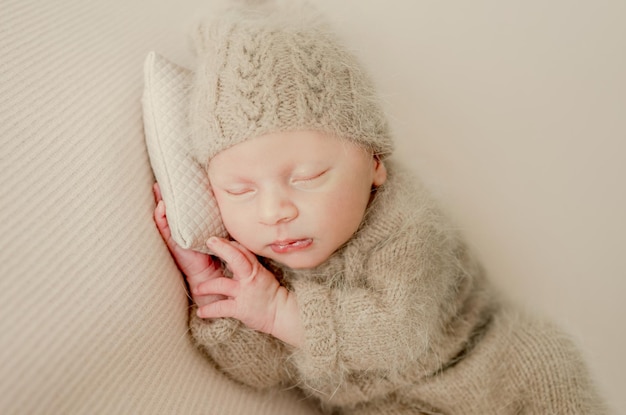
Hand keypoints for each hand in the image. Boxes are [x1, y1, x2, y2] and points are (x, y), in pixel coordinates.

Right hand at [153, 183, 223, 307]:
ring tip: (158, 188)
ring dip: (160, 202)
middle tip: (161, 179)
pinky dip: (161, 218)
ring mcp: (173, 235)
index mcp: (187, 223)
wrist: (208, 270)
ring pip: (163, 216)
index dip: (176, 192)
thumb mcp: (210, 228)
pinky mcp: (172, 243)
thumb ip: (209, 217)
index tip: (175, 177)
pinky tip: (161, 208)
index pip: (180, 205)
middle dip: (164, 193)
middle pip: (168, 208)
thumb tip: (219, 199)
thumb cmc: (212, 248)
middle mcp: (177, 227)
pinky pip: (164, 228)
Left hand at [194, 237, 303, 347]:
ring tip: (197, 289)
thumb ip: (248, 265)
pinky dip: (209, 310)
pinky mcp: (241, 308)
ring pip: (222, 284)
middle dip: (222, 248)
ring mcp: (244, 292)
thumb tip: (232, 255)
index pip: (242, 251)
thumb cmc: (269, 293)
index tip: (217, 239)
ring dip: (206, 286)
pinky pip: (221, 308)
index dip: (229, 243)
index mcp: (255, 269)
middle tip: (209, 241)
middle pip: (235, 258)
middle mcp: (249, 278)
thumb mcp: (262, 274)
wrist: (281, 313)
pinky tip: (200, 312)